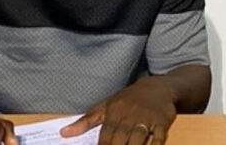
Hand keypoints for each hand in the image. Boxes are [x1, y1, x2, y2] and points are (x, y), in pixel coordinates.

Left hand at [61, 77, 176, 144]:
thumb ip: (85, 121)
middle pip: (121, 138)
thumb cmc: (128, 100)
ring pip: (138, 138)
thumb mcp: (106, 105)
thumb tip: (63, 133)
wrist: (157, 87)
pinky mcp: (163, 121)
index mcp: (114, 111)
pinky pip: (159, 136)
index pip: (105, 135)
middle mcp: (130, 114)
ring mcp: (147, 117)